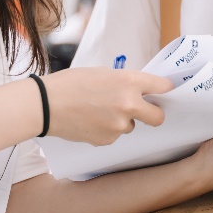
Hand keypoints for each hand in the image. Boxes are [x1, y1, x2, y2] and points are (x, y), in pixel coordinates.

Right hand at [41, 67, 172, 145]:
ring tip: (98, 111)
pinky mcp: (108, 140)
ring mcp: (119, 125)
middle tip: (146, 111)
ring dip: (122, 121)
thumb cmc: (71, 84)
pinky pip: (114, 135)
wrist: (46, 105)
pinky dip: (106, 130)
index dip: (165, 89)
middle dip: (154, 114)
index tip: (166, 92)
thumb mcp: (102, 73)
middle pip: (158, 117)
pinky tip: (90, 121)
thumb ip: (124, 82)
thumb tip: (139, 90)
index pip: (162, 86)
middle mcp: (129, 104)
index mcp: (129, 81)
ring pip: (131, 126)